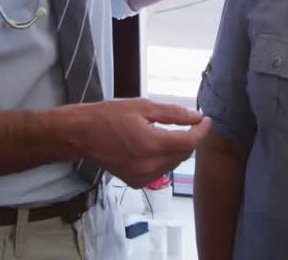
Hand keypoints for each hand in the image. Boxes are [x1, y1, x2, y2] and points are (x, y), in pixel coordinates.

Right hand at [76, 99, 210, 187]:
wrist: (81, 135)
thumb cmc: (109, 116)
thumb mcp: (143, 106)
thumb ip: (173, 113)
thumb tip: (196, 117)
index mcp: (152, 144)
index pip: (190, 142)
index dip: (202, 131)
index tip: (205, 120)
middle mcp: (149, 165)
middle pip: (184, 154)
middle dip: (190, 138)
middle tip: (188, 123)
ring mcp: (142, 176)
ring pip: (174, 163)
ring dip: (177, 149)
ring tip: (167, 132)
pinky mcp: (136, 182)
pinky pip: (160, 171)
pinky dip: (164, 159)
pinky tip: (154, 147)